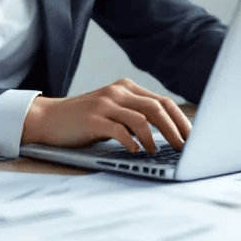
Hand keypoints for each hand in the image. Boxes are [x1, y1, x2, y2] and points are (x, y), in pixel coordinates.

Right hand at [21, 78, 192, 153]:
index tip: (193, 138)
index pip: (163, 102)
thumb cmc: (83, 121)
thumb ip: (135, 117)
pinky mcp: (92, 118)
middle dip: (175, 130)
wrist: (47, 118)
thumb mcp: (112, 112)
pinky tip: (137, 151)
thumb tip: (168, 135)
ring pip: (142, 118)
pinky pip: (119, 129)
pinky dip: (132, 141)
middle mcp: (118, 92)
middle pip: (157, 108)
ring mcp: (105, 103)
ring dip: (156, 137)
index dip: (181, 120)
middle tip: (185, 148)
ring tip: (160, 152)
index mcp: (127, 88)